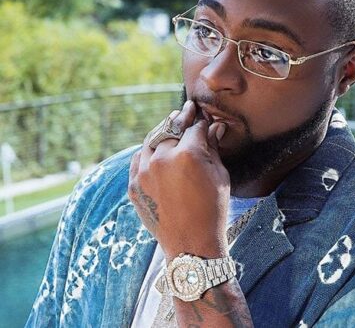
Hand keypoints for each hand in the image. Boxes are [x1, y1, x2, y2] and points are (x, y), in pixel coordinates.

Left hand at [128, 100, 229, 260]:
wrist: (191, 245)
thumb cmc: (212, 211)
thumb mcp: (220, 177)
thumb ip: (213, 148)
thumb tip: (214, 127)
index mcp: (188, 155)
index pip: (195, 128)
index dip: (201, 120)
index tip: (202, 114)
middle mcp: (162, 159)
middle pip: (171, 128)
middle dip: (181, 118)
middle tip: (187, 110)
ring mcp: (144, 172)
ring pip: (152, 139)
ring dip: (163, 130)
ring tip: (170, 124)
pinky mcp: (133, 186)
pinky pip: (138, 158)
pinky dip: (148, 150)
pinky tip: (155, 147)